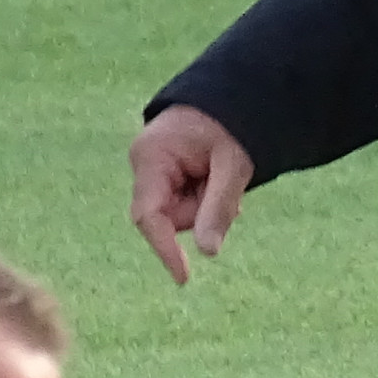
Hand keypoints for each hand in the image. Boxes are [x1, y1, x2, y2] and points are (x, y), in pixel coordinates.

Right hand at [127, 103, 255, 284]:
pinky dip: (201, 200)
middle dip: (199, 211)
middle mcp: (143, 165)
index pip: (149, 215)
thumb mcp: (233, 164)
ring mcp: (150, 172)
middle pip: (167, 217)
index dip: (165, 248)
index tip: (184, 277)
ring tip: (219, 174)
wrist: (226, 100)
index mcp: (151, 156)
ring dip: (203, 205)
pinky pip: (181, 204)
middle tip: (224, 183)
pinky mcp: (160, 178)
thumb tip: (208, 252)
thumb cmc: (230, 126)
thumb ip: (219, 206)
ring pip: (177, 215)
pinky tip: (212, 179)